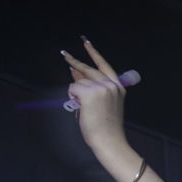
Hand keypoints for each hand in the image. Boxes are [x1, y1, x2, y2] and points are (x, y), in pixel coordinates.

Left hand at [61, 39, 133, 155]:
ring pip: (79, 81)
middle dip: (74, 61)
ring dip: (76, 92)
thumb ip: (91, 86)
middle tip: (64, 54)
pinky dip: (72, 97)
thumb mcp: (102, 103)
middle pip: (88, 69)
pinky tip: (80, 107)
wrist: (109, 140)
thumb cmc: (106, 125)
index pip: (104, 65)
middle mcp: (110, 84)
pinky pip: (73, 88)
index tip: (85, 41)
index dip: (93, 52)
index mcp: (118, 87)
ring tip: (83, 106)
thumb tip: (76, 72)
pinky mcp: (89, 93)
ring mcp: (100, 88)